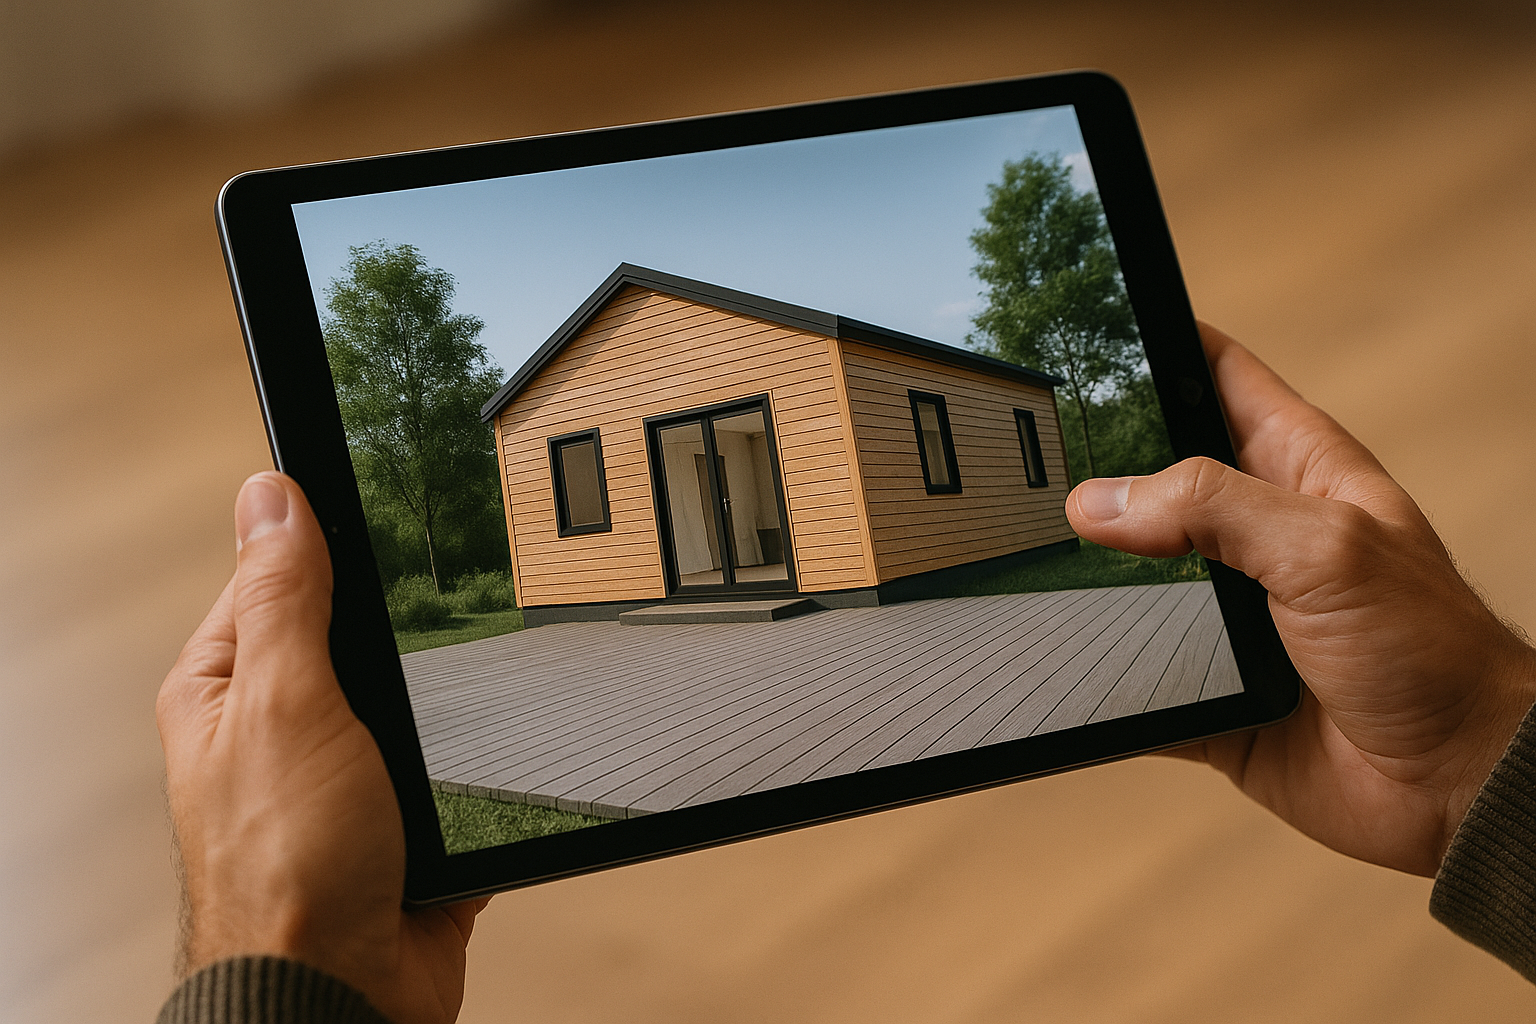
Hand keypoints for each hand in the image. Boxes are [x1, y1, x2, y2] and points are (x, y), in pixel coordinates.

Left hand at [157, 472, 488, 1023]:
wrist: (347, 993)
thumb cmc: (287, 874)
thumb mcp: (285, 703)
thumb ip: (283, 599)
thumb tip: (269, 498)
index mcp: (226, 691)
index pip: (269, 579)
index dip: (321, 541)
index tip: (376, 504)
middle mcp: (279, 730)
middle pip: (351, 635)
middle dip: (399, 627)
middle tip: (433, 606)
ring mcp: (343, 777)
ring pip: (411, 698)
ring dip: (442, 699)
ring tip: (466, 681)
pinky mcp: (403, 821)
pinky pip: (451, 764)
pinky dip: (475, 760)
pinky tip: (490, 747)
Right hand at [1067, 323, 1535, 876]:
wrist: (1453, 789)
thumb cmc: (1435, 655)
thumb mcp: (1328, 548)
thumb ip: (1215, 507)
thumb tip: (1103, 499)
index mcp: (1299, 468)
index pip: (1217, 373)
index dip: (1159, 343)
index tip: (1090, 328)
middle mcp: (1256, 532)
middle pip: (1154, 472)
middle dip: (1095, 461)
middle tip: (1030, 449)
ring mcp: (1227, 609)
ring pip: (1130, 571)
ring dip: (1085, 568)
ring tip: (1023, 545)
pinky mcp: (1204, 681)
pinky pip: (1129, 664)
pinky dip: (1093, 660)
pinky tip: (1054, 647)